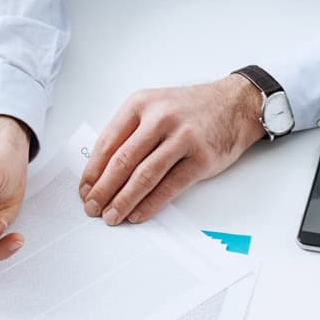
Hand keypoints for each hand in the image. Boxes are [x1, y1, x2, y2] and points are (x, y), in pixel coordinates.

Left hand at [79, 76, 264, 224]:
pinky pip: (169, 186)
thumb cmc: (190, 110)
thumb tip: (102, 172)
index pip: (107, 142)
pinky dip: (150, 204)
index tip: (84, 190)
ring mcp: (183, 138)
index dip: (92, 171)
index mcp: (141, 104)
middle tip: (92, 208)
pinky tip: (137, 214)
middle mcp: (160, 118)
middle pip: (122, 161)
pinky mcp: (201, 158)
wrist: (234, 104)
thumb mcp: (154, 107)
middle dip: (103, 190)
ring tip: (112, 216)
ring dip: (123, 201)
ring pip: (144, 176)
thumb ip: (129, 133)